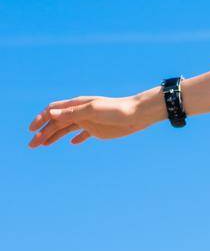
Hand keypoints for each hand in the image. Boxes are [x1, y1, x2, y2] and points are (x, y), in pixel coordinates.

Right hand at [26, 91, 160, 147]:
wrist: (137, 115)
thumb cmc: (116, 110)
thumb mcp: (92, 111)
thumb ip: (72, 112)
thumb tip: (51, 113)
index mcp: (76, 105)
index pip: (53, 111)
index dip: (40, 119)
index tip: (31, 130)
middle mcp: (79, 112)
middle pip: (56, 122)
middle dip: (42, 132)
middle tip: (32, 145)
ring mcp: (87, 121)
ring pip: (66, 129)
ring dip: (53, 137)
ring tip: (42, 146)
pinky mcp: (97, 130)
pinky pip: (82, 134)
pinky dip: (75, 138)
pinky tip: (72, 143)